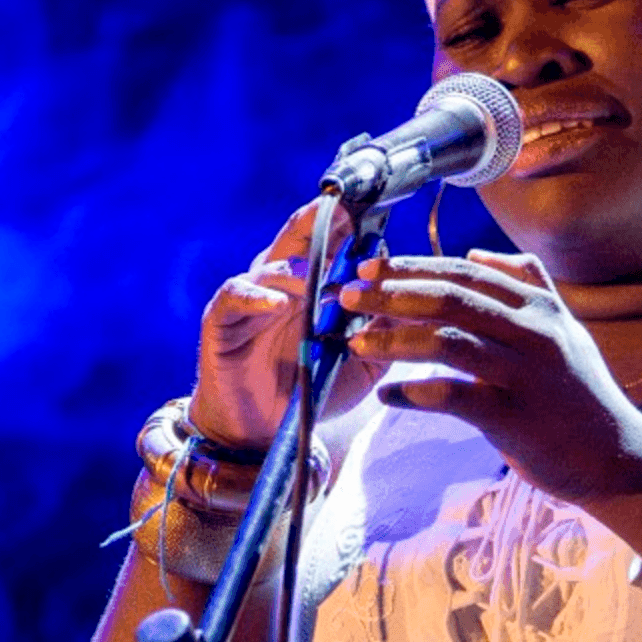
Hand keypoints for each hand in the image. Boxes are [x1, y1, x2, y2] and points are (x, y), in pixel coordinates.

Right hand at [188, 199, 385, 449]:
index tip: (378, 212)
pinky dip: (257, 295)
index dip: (351, 228)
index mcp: (313, 288)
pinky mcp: (222, 319)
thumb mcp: (359, 362)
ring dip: (298, 268)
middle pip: (299, 239)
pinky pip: (236, 296)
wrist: (261, 432)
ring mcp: (251, 299)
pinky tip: (279, 303)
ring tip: (319, 275)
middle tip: (345, 209)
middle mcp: (282, 284)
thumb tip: (419, 304)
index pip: (332, 245)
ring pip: (271, 265)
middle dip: (321, 221)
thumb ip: (384, 333)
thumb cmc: (308, 390)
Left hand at [337, 249, 641, 510]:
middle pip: (449, 299)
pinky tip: (387, 396)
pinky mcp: (515, 418)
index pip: (465, 272)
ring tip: (358, 341)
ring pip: (446, 342)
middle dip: (391, 293)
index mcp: (539, 307)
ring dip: (394, 340)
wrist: (620, 459)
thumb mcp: (565, 329)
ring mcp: (525, 374)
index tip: (370, 267)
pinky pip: (452, 397)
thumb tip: (477, 254)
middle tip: (349, 295)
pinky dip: (412, 394)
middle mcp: (534, 332)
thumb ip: (527, 285)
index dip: (412, 267)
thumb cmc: (582, 396)